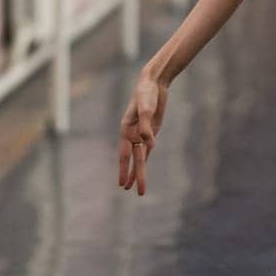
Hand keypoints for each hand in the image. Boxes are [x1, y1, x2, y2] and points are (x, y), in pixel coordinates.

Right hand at [118, 71, 168, 195]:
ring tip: (136, 188)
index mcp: (125, 130)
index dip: (124, 170)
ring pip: (140, 156)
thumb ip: (146, 127)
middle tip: (132, 192)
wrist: (153, 83)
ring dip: (138, 171)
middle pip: (133, 159)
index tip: (122, 184)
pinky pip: (148, 148)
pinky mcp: (152, 130)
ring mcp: (141, 133)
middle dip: (134, 176)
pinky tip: (142, 169)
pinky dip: (146, 158)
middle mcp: (132, 134)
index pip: (125, 155)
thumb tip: (149, 145)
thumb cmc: (146, 94)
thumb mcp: (146, 109)